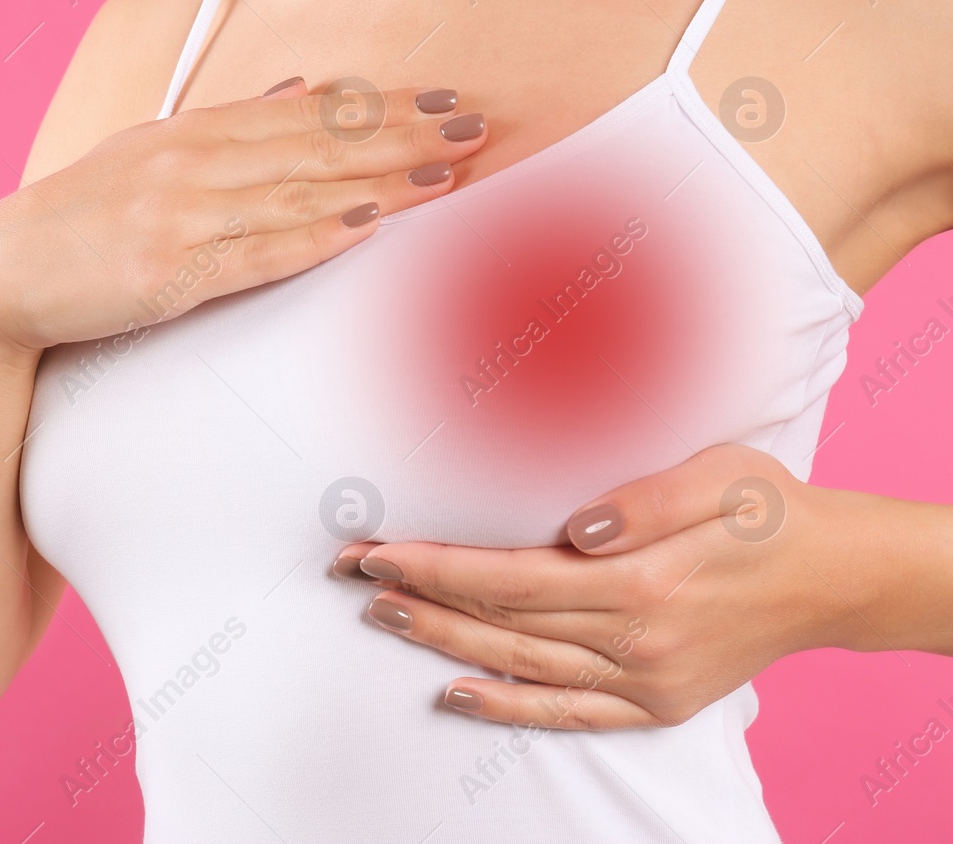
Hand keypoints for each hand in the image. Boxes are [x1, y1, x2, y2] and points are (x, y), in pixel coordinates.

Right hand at [0, 79, 486, 353]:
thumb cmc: (76, 221)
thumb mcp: (144, 153)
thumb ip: (223, 124)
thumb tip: (298, 90)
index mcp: (188, 132)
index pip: (302, 113)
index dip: (378, 107)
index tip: (440, 101)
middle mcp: (189, 163)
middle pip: (315, 144)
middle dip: (399, 134)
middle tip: (472, 126)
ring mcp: (179, 216)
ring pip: (299, 193)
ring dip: (378, 182)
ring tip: (446, 175)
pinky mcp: (167, 272)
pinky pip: (256, 252)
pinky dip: (314, 236)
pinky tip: (366, 224)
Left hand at [332, 443, 889, 729]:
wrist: (836, 576)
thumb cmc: (769, 511)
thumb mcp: (723, 476)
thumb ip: (647, 499)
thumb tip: (578, 525)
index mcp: (645, 580)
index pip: (509, 576)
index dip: (436, 565)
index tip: (378, 547)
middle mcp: (637, 639)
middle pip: (499, 620)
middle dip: (417, 594)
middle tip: (352, 572)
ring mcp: (645, 679)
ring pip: (520, 664)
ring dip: (442, 640)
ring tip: (382, 614)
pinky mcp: (656, 702)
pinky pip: (567, 712)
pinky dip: (506, 705)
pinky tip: (454, 691)